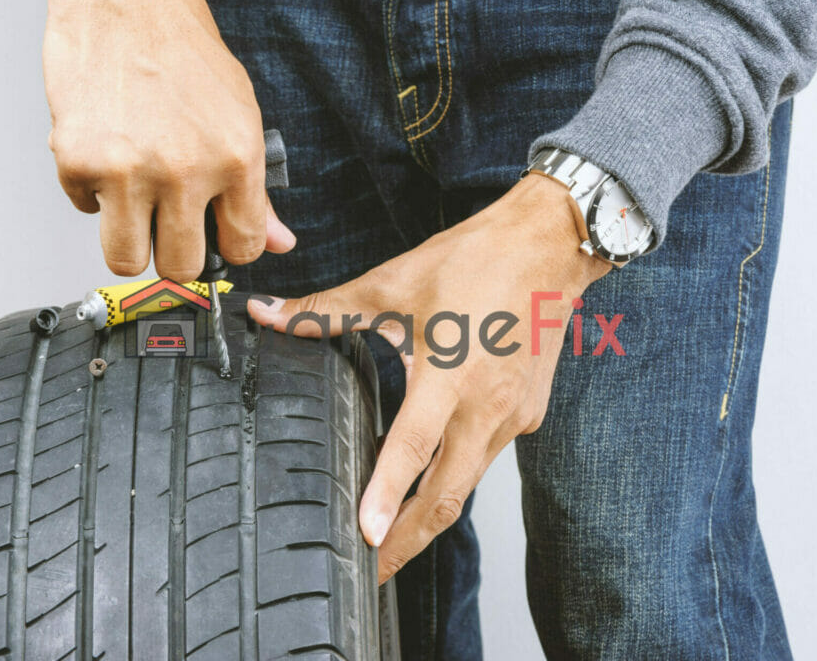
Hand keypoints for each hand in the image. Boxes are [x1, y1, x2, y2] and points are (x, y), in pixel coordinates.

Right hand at [43, 0, 294, 281]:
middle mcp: (185, 170)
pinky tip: (107, 156)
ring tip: (134, 206)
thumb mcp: (240, 116)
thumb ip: (256, 190)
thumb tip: (278, 241)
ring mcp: (129, 170)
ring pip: (126, 259)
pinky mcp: (78, 162)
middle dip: (175, 254)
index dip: (229, 248)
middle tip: (168, 226)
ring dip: (130, 240)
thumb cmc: (182, 50)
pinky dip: (93, 193)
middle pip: (181, 267)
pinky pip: (85, 210)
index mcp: (235, 159)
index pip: (243, 247)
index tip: (216, 240)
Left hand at [247, 174, 610, 582]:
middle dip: (409, 541)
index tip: (366, 536)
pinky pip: (487, 458)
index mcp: (451, 372)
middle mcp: (487, 405)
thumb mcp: (392, 284)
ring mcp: (513, 415)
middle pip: (448, 494)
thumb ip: (325, 310)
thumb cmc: (475, 260)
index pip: (412, 447)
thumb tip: (267, 313)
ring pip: (468, 483)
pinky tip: (434, 483)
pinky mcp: (527, 414)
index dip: (387, 495)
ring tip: (395, 540)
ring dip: (432, 515)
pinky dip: (458, 479)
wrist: (549, 246)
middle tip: (372, 571)